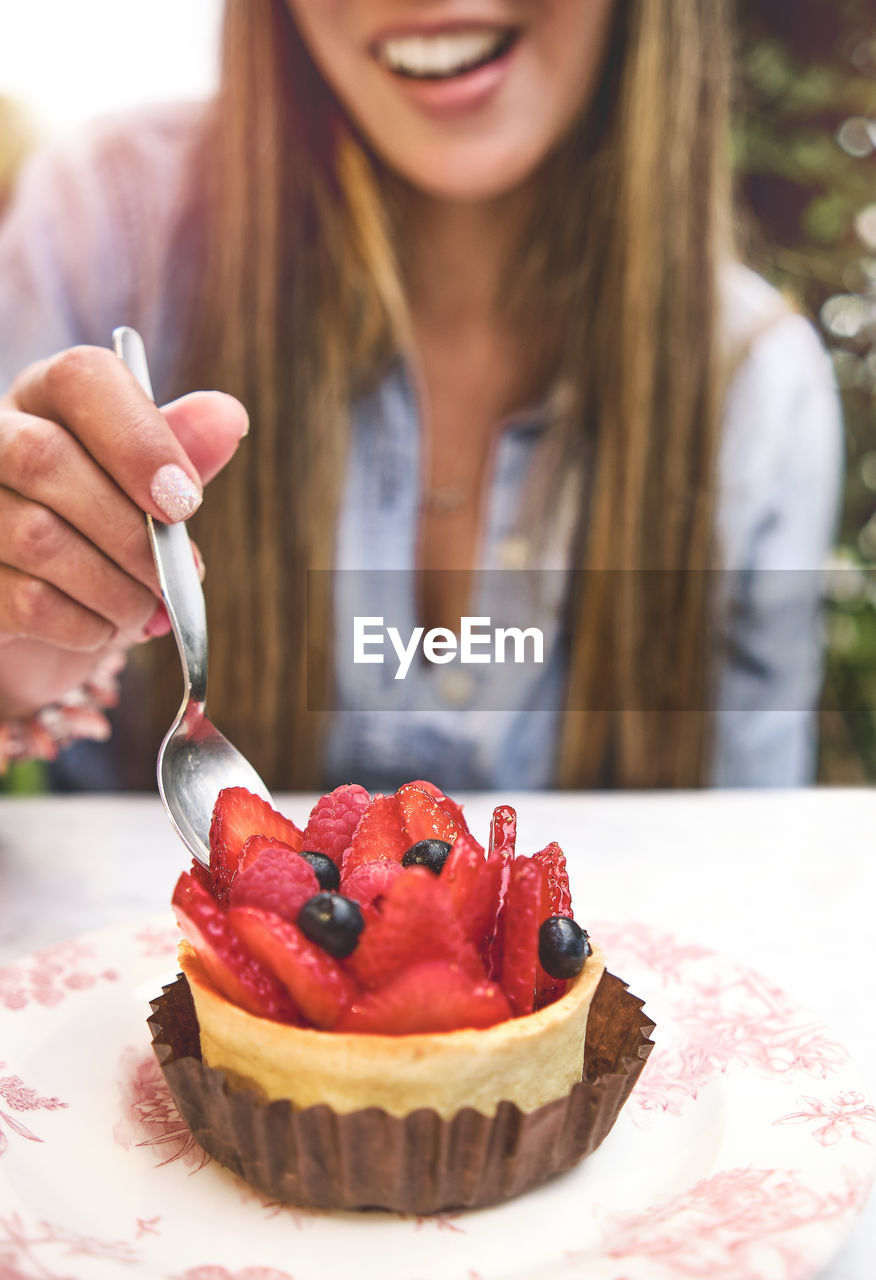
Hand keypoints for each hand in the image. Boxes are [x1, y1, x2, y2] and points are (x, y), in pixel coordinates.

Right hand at [0, 345, 247, 717]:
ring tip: (147, 608)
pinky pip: (30, 602)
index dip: (139, 439)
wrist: (53, 621)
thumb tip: (227, 417)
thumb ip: (184, 453)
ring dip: (117, 588)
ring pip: (38, 537)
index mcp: (49, 399)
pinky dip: (87, 625)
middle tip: (180, 576)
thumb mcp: (151, 492)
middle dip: (131, 532)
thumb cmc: (107, 537)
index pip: (82, 379)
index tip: (186, 502)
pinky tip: (104, 625)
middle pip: (44, 457)